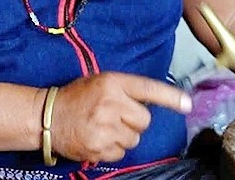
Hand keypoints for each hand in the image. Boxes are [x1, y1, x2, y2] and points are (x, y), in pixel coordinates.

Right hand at [51, 72, 191, 163]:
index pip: (148, 89)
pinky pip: (121, 152)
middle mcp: (110, 103)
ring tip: (104, 127)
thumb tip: (152, 103)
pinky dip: (113, 148)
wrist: (46, 117)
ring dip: (123, 136)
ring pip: (134, 138)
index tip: (188, 104)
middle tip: (115, 116)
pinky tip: (99, 138)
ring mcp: (104, 126)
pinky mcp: (98, 146)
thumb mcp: (101, 82)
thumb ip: (126, 89)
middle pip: (144, 120)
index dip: (171, 97)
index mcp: (112, 82)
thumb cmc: (77, 98)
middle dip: (134, 121)